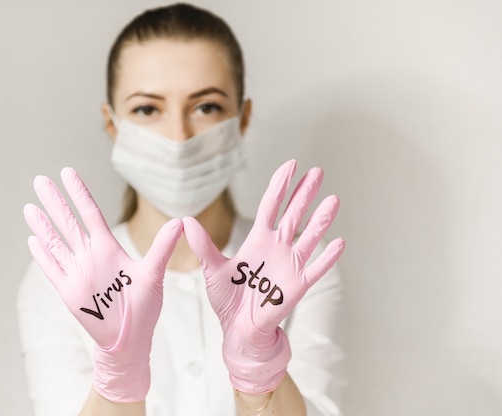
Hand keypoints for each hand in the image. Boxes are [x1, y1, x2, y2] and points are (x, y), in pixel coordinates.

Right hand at [24, 167, 182, 401]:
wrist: (130, 338)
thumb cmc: (144, 306)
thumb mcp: (154, 273)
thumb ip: (163, 247)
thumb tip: (180, 222)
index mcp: (108, 248)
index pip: (90, 213)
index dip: (79, 193)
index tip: (68, 172)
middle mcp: (90, 255)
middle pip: (67, 222)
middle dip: (54, 201)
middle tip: (40, 180)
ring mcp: (77, 272)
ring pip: (55, 241)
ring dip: (42, 224)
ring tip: (29, 205)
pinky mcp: (68, 290)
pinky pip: (52, 268)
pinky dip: (42, 254)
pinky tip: (32, 239)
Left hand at [183, 159, 344, 393]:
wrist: (238, 327)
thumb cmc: (227, 298)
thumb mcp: (212, 268)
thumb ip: (202, 245)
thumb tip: (186, 221)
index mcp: (258, 239)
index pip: (271, 205)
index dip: (281, 185)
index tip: (291, 165)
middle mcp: (277, 247)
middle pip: (294, 214)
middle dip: (305, 193)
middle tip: (317, 172)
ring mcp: (290, 264)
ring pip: (309, 237)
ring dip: (321, 219)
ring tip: (333, 200)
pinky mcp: (298, 284)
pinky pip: (316, 268)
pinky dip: (327, 257)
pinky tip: (339, 242)